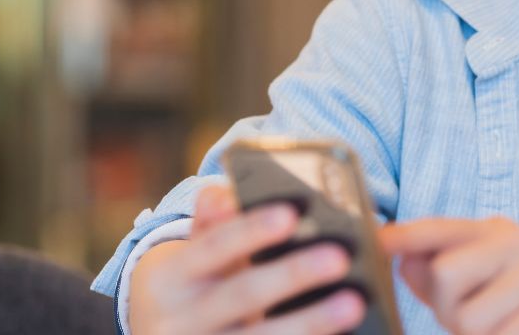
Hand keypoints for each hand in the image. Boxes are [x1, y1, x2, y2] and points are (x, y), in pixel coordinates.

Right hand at [127, 183, 365, 334]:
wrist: (166, 333)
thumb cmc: (198, 279)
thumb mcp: (196, 250)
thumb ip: (218, 221)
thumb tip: (226, 196)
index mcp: (171, 276)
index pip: (212, 246)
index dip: (249, 231)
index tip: (289, 215)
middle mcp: (181, 319)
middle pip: (242, 294)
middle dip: (291, 275)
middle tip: (338, 258)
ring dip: (309, 322)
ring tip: (353, 304)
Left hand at [380, 216, 518, 334]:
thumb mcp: (475, 292)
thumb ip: (435, 275)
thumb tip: (404, 258)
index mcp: (497, 231)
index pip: (441, 228)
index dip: (406, 236)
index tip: (378, 241)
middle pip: (445, 271)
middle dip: (448, 310)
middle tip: (476, 321)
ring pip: (469, 316)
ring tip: (506, 329)